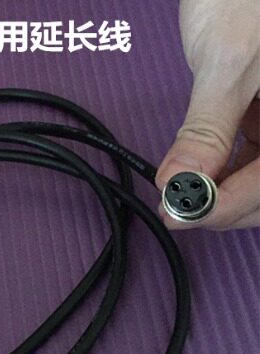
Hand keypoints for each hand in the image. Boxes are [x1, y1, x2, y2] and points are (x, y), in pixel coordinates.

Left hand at [156, 0, 259, 229]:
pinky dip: (223, 173)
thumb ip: (207, 129)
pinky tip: (196, 173)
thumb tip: (180, 183)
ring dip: (221, 195)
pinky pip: (253, 160)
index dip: (227, 206)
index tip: (179, 214)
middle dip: (224, 207)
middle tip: (175, 209)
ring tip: (180, 194)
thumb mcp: (229, 64)